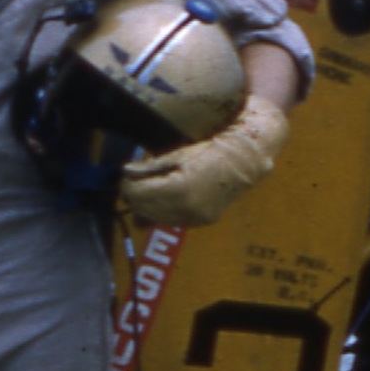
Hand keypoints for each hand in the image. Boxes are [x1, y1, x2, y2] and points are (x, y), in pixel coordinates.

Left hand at [120, 90, 289, 229]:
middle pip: (145, 208)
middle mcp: (187, 208)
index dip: (127, 184)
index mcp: (180, 188)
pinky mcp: (201, 222)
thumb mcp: (178, 154)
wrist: (245, 160)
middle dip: (134, 196)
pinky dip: (161, 212)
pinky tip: (159, 199)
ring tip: (143, 189)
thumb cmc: (212, 149)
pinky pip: (171, 220)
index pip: (139, 193)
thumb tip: (126, 171)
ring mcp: (195, 218)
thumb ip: (151, 166)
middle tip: (130, 181)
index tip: (124, 174)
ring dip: (145, 206)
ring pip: (156, 218)